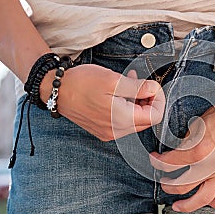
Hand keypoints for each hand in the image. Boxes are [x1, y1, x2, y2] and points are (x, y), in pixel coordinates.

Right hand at [40, 64, 164, 140]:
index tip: (152, 85)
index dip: (159, 99)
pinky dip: (126, 106)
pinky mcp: (102, 130)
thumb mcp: (113, 81)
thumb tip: (155, 89)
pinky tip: (119, 92)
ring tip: (129, 82)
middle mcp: (117, 132)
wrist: (55, 90)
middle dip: (148, 100)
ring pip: (135, 120)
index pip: (156, 116)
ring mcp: (109, 133)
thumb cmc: (82, 83)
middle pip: (147, 119)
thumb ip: (138, 88)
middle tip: (141, 82)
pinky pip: (122, 121)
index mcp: (122, 120)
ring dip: (137, 101)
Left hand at [150, 82, 214, 212]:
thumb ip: (186, 143)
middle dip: (168, 185)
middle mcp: (210, 166)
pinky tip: (209, 201)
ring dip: (187, 204)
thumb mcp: (196, 125)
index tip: (153, 159)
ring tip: (178, 205)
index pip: (170, 163)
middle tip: (164, 183)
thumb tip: (178, 152)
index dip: (158, 162)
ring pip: (203, 198)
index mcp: (198, 151)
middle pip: (182, 185)